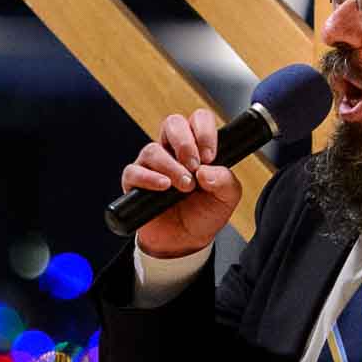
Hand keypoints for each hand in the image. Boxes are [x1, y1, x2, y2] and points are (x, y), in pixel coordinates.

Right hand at [122, 110, 241, 258]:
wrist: (185, 242)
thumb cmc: (204, 214)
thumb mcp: (226, 198)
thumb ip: (226, 181)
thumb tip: (207, 171)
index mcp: (197, 147)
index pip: (197, 120)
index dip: (204, 131)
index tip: (210, 156)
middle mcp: (173, 151)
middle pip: (172, 123)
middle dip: (185, 142)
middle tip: (195, 165)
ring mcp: (152, 165)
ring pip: (153, 149)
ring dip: (171, 167)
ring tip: (185, 186)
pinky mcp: (135, 182)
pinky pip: (134, 171)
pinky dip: (149, 178)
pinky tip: (164, 187)